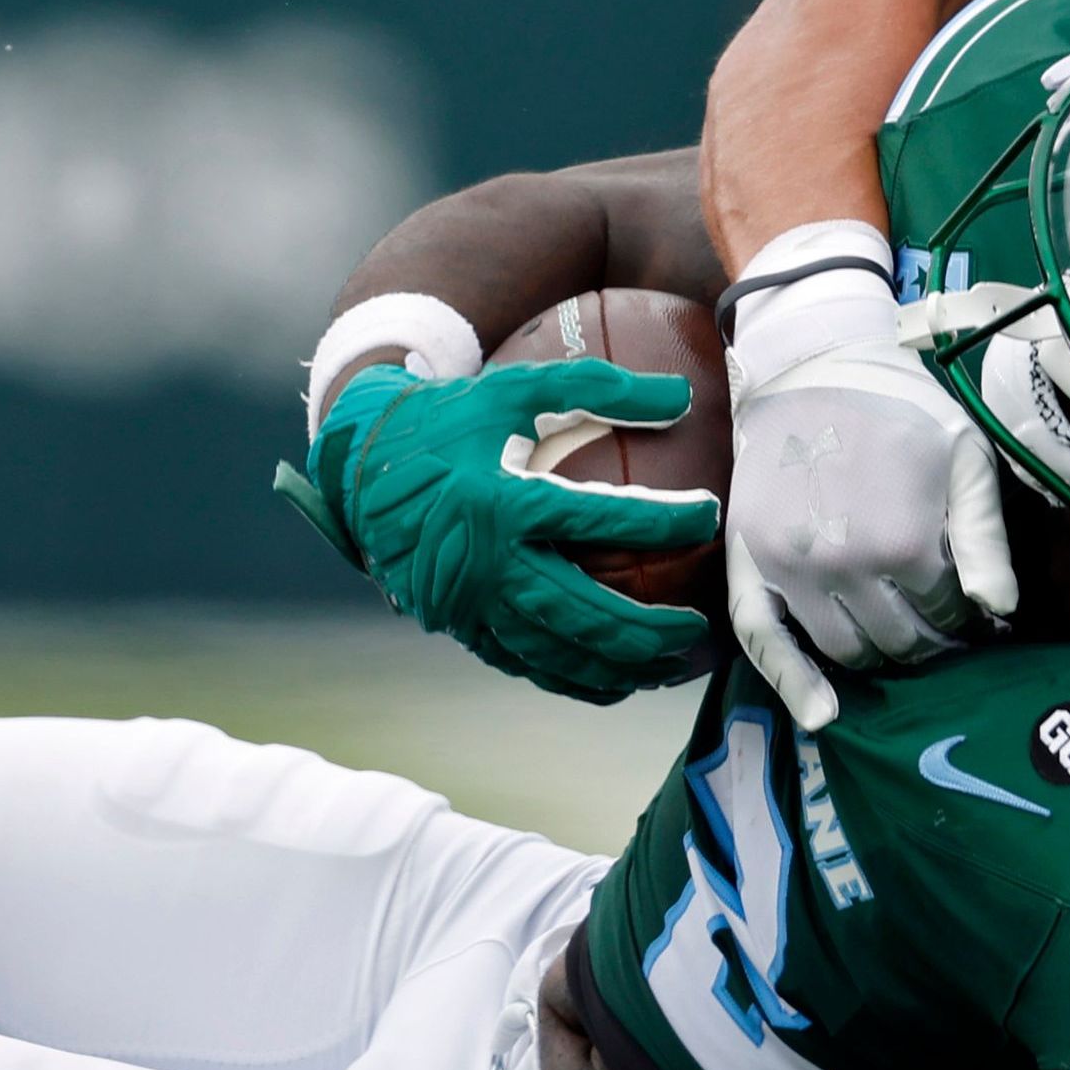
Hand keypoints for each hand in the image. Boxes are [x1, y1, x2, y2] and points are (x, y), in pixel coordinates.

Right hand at [287, 361, 721, 703]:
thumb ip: (598, 387)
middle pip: (582, 611)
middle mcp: (483, 563)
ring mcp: (467, 604)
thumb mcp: (514, 389)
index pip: (597, 517)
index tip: (709, 516)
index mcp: (499, 502)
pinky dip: (572, 679)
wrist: (360, 467)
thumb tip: (681, 397)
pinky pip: (523, 664)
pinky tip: (615, 683)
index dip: (660, 519)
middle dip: (648, 629)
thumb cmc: (448, 421)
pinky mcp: (458, 625)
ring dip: (618, 668)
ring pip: (555, 653)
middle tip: (698, 627)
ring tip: (671, 666)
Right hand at [722, 332, 1016, 730]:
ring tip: (900, 634)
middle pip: (902, 641)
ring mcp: (789, 571)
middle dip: (931, 638)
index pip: (950, 614)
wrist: (814, 368)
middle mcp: (843, 566)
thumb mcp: (964, 460)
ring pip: (847, 651)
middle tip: (942, 625)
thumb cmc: (901, 411)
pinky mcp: (748, 566)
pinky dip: (795, 686)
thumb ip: (985, 538)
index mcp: (903, 541)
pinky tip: (824, 716)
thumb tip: (999, 612)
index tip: (975, 608)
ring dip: (880, 654)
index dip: (969, 613)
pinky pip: (764, 644)